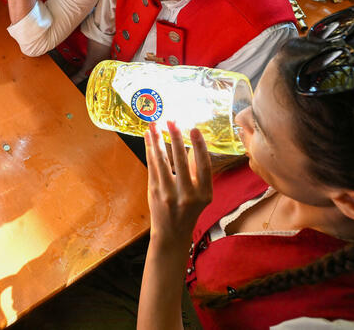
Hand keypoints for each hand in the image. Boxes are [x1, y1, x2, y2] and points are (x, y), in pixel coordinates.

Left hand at [144, 121, 211, 244]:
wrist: (172, 233)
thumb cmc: (189, 210)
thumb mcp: (201, 194)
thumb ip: (198, 171)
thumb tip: (195, 144)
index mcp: (204, 194)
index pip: (204, 166)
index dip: (200, 147)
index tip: (194, 129)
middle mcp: (187, 195)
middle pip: (181, 161)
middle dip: (176, 139)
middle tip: (172, 121)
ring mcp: (169, 194)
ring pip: (162, 162)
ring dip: (158, 141)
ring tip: (155, 125)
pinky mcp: (154, 192)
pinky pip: (152, 166)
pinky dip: (150, 150)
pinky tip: (149, 138)